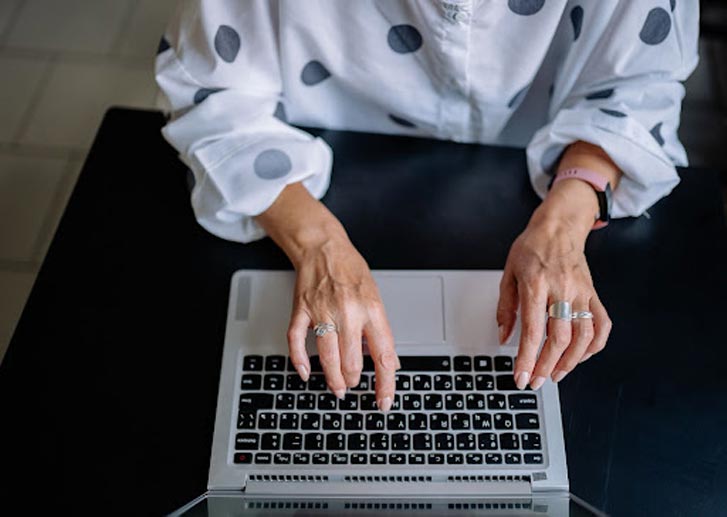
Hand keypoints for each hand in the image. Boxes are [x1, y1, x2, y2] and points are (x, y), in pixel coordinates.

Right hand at [287, 235, 398, 409]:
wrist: (323, 246)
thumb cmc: (351, 270)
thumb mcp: (376, 297)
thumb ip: (381, 331)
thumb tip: (389, 362)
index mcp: (372, 310)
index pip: (383, 355)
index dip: (385, 383)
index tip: (384, 401)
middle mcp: (349, 312)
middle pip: (352, 361)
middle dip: (353, 380)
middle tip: (353, 383)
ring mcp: (322, 311)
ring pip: (327, 357)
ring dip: (333, 378)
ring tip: (337, 386)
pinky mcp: (301, 310)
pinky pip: (296, 341)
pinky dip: (299, 361)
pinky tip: (305, 372)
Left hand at [496, 179, 612, 389]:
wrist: (559, 227)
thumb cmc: (532, 248)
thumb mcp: (508, 273)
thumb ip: (505, 307)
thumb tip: (503, 337)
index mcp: (536, 285)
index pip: (532, 330)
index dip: (526, 359)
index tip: (521, 377)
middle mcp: (561, 290)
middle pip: (558, 338)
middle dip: (546, 366)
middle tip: (536, 381)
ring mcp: (581, 292)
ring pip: (583, 336)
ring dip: (570, 362)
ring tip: (556, 374)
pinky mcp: (594, 294)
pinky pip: (601, 325)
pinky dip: (594, 346)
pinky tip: (581, 356)